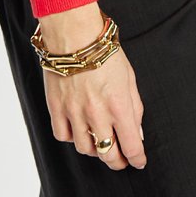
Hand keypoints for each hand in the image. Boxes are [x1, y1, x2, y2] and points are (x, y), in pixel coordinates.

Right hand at [38, 4, 146, 171]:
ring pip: (85, 149)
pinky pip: (63, 135)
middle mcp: (97, 114)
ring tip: (99, 141)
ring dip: (95, 150)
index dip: (137, 159)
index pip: (131, 146)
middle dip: (117, 162)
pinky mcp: (56, 107)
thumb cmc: (104, 52)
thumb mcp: (129, 77)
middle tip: (120, 160)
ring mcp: (74, 112)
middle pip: (108, 154)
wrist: (75, 35)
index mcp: (119, 106)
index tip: (139, 161)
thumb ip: (135, 107)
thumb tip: (136, 132)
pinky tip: (78, 130)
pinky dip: (71, 137)